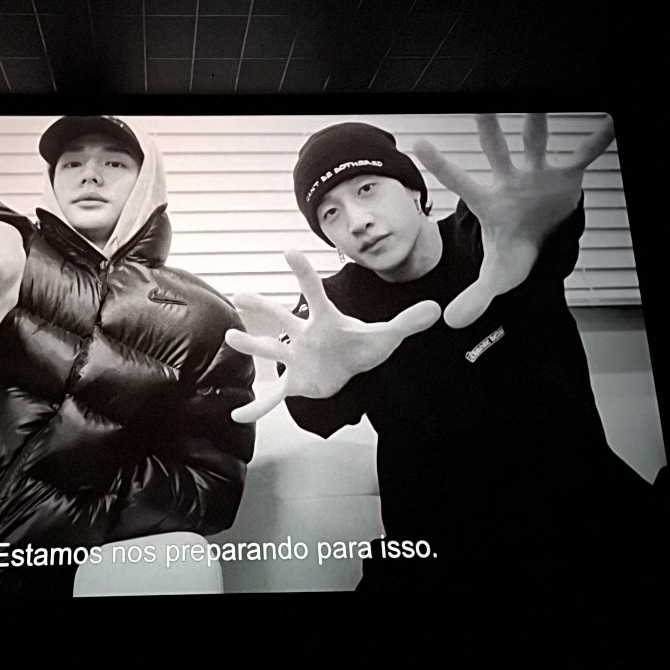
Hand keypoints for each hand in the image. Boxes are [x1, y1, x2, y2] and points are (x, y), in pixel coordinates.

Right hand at [225, 251, 440, 422]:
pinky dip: (258, 407)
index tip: (289, 252)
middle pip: (280, 317)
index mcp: (325, 320)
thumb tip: (438, 309)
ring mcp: (296, 357)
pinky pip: (274, 395)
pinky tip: (238, 416)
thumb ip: (408, 322)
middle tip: (240, 295)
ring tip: (231, 337)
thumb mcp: (388, 335)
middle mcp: (304, 334)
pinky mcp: (295, 381)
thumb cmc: (362, 345)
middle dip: (262, 307)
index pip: (313, 292)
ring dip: (252, 345)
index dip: (303, 273)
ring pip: (270, 349)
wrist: (350, 368)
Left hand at [412, 113, 614, 328]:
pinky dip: (594, 142)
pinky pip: (581, 156)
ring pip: (535, 145)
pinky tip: (605, 122)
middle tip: (478, 106)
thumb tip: (451, 321)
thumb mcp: (497, 277)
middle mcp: (510, 182)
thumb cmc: (515, 249)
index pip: (460, 182)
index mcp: (489, 202)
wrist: (543, 240)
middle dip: (489, 132)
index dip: (440, 165)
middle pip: (496, 154)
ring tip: (537, 104)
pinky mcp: (566, 176)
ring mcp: (538, 175)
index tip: (416, 143)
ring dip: (537, 126)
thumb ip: (475, 297)